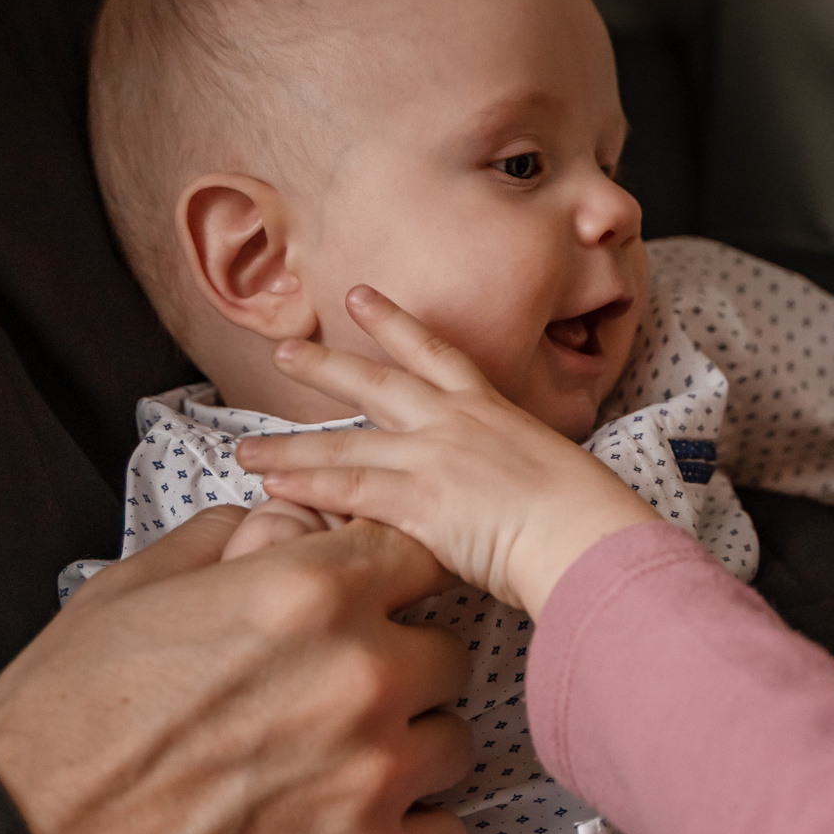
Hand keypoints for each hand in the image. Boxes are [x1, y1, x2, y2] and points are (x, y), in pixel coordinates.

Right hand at [0, 507, 473, 833]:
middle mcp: (358, 676)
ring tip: (336, 765)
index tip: (366, 604)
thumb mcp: (126, 591)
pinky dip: (410, 830)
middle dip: (398, 665)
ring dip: (408, 748)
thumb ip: (221, 541)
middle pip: (444, 650)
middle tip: (334, 695)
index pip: (415, 554)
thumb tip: (272, 526)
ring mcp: (372, 776)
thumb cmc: (61, 726)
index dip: (388, 579)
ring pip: (452, 741)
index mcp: (304, 593)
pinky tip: (351, 825)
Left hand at [233, 285, 660, 616]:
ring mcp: (434, 457)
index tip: (360, 297)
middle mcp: (456, 423)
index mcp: (493, 411)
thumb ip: (521, 474)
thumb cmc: (587, 519)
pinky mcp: (419, 499)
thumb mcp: (558, 475)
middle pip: (376, 384)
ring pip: (347, 445)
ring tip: (244, 450)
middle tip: (286, 350)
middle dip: (327, 366)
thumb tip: (518, 495)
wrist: (589, 536)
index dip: (395, 323)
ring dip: (291, 448)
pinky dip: (307, 488)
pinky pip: (348, 489)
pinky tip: (271, 488)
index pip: (436, 354)